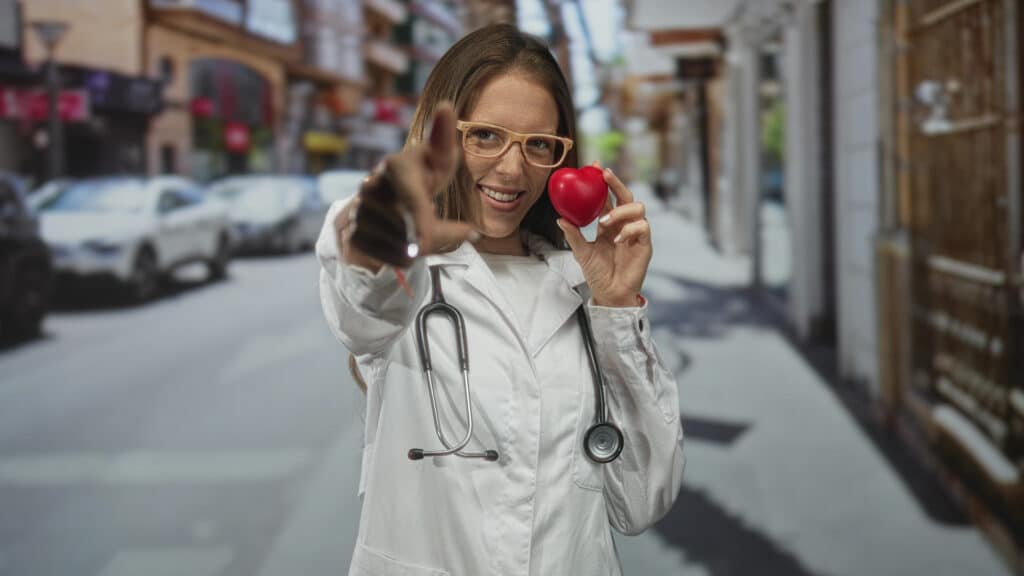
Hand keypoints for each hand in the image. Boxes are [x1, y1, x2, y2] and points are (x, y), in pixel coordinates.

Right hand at [337, 103, 476, 269]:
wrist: (383, 200)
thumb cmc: (420, 177)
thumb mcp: (438, 160)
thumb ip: (443, 139)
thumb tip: (446, 107)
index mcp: (395, 166)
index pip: (411, 199)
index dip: (423, 223)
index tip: (431, 240)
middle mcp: (370, 188)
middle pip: (411, 231)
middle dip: (433, 237)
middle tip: (443, 231)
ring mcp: (358, 213)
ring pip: (402, 249)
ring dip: (419, 248)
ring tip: (416, 231)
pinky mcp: (350, 236)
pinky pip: (390, 260)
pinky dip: (403, 259)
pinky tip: (400, 243)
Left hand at [557, 163, 650, 306]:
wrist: (609, 293)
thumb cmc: (597, 273)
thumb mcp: (581, 252)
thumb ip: (573, 235)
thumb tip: (560, 218)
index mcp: (609, 223)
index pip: (608, 197)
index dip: (604, 182)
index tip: (595, 166)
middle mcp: (624, 224)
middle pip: (626, 196)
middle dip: (616, 182)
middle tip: (604, 174)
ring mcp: (635, 233)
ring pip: (638, 207)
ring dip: (620, 210)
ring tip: (604, 222)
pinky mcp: (645, 244)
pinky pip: (643, 227)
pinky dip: (629, 229)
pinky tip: (617, 238)